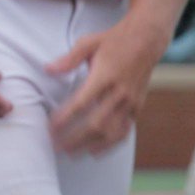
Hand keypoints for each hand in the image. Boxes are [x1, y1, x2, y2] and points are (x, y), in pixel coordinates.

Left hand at [47, 17, 163, 154]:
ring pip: (110, 132)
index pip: (82, 102)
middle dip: (74, 138)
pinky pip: (123, 131)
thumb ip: (68, 59)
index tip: (51, 127)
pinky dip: (109, 145)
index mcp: (105, 75)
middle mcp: (119, 92)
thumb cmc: (114, 40)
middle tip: (56, 146)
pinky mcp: (137, 107)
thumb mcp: (89, 43)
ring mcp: (130, 102)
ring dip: (90, 145)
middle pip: (95, 123)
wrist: (146, 39)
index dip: (65, 118)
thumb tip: (48, 70)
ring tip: (72, 154)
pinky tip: (95, 152)